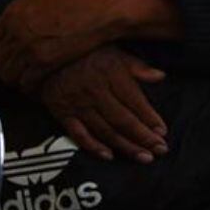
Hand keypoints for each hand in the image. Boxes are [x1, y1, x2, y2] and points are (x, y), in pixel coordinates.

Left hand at [0, 0, 127, 90]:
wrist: (107, 7)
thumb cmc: (87, 1)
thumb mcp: (48, 1)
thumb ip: (29, 16)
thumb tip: (22, 27)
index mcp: (15, 11)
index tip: (2, 60)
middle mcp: (16, 28)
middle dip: (2, 70)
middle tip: (14, 75)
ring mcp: (29, 44)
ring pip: (7, 74)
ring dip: (16, 81)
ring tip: (27, 83)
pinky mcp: (45, 60)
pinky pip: (26, 81)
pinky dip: (31, 88)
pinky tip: (39, 86)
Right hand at [38, 46, 167, 162]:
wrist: (46, 56)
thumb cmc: (87, 54)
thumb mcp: (115, 52)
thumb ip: (137, 67)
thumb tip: (160, 76)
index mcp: (111, 75)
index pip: (135, 102)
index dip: (150, 118)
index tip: (163, 132)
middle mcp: (95, 92)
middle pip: (123, 120)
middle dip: (143, 137)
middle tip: (160, 150)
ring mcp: (78, 105)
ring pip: (105, 130)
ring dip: (125, 146)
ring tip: (143, 157)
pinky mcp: (62, 114)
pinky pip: (78, 134)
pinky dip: (93, 147)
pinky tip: (109, 156)